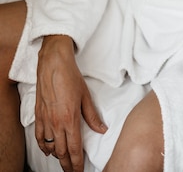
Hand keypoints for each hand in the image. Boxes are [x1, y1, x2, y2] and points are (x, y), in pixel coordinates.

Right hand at [35, 35, 106, 171]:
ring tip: (64, 160)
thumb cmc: (70, 76)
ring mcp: (45, 119)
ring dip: (57, 156)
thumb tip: (101, 129)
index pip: (74, 149)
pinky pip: (39, 137)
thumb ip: (92, 116)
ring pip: (50, 147)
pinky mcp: (38, 115)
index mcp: (70, 119)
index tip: (80, 170)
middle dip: (67, 165)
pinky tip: (48, 150)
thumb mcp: (86, 96)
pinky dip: (43, 146)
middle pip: (61, 152)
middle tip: (72, 171)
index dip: (77, 163)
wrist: (53, 63)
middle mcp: (56, 123)